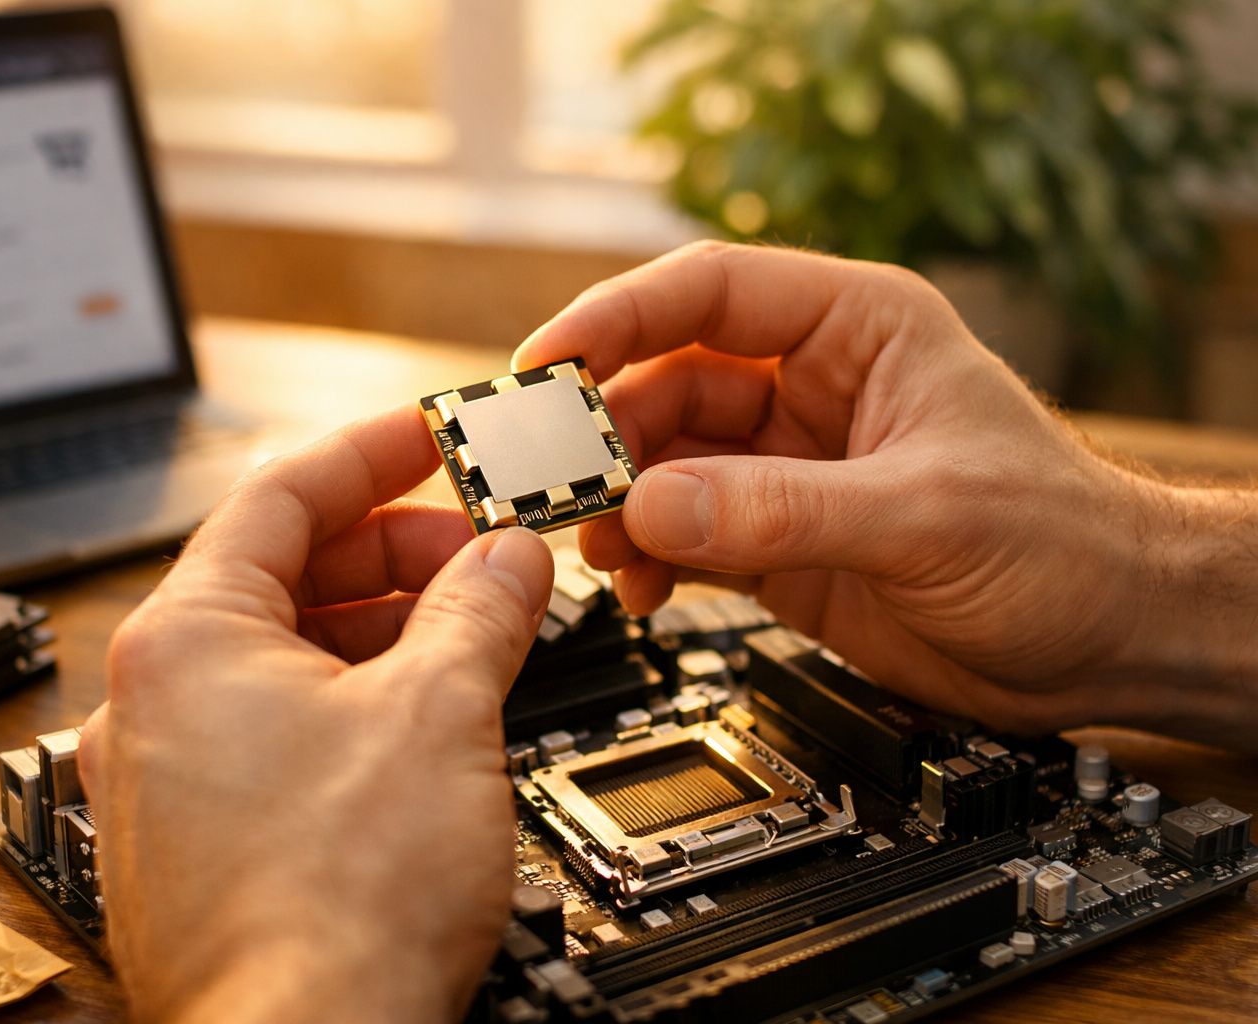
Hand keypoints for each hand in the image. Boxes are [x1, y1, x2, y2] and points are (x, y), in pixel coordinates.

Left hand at [79, 406, 553, 1023]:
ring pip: (285, 656)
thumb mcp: (441, 714)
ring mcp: (169, 775)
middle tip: (480, 547)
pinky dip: (352, 700)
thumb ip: (480, 609)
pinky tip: (424, 713)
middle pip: (283, 573)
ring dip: (383, 629)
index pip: (283, 494)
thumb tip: (509, 558)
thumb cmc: (334, 904)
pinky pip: (277, 729)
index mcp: (184, 640)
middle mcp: (153, 701)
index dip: (374, 451)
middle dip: (394, 550)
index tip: (434, 434)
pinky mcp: (199, 838)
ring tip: (473, 630)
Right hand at [516, 242, 1257, 746]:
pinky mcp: (775, 541)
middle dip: (604, 429)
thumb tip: (654, 506)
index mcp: (856, 329)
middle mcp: (809, 388)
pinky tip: (640, 588)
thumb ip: (783, 509)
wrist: (1105, 640)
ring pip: (663, 463)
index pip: (711, 292)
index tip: (548, 362)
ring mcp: (785, 468)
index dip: (619, 316)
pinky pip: (682, 534)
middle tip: (548, 478)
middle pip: (667, 382)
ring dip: (618, 500)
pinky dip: (647, 558)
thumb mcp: (924, 513)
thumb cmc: (1063, 542)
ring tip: (593, 544)